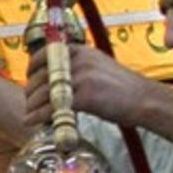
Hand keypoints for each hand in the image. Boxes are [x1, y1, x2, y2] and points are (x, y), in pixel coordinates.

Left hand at [25, 43, 152, 127]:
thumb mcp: (97, 65)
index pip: (44, 54)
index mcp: (80, 50)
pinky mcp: (84, 96)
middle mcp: (78, 61)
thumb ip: (76, 67)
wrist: (144, 99)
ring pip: (44, 92)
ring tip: (28, 114)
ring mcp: (81, 78)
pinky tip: (33, 121)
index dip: (32, 68)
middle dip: (31, 91)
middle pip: (41, 76)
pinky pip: (52, 107)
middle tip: (29, 102)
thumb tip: (53, 78)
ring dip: (32, 105)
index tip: (29, 78)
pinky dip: (39, 116)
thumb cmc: (122, 87)